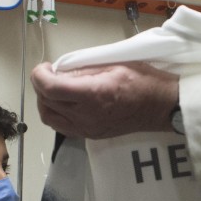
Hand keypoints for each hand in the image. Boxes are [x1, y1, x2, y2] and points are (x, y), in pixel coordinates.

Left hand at [30, 62, 179, 138]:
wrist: (161, 107)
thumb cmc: (142, 80)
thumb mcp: (113, 64)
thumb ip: (83, 68)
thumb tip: (61, 71)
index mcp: (93, 94)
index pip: (50, 88)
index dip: (39, 75)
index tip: (45, 66)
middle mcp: (86, 115)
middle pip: (46, 102)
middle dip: (41, 85)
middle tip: (51, 73)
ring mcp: (87, 129)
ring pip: (49, 117)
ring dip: (45, 101)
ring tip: (55, 88)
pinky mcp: (90, 135)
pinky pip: (61, 126)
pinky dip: (56, 113)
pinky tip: (64, 103)